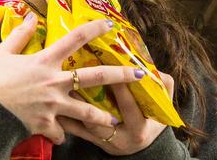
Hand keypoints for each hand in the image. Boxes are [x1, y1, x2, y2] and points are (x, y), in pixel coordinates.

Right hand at [0, 16, 143, 144]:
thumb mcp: (3, 52)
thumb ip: (19, 35)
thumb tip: (29, 16)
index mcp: (44, 61)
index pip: (73, 39)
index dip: (93, 29)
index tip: (109, 24)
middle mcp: (54, 82)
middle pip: (94, 77)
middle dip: (119, 75)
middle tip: (139, 75)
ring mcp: (53, 105)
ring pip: (86, 113)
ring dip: (101, 118)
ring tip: (113, 122)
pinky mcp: (47, 124)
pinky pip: (60, 132)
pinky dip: (60, 133)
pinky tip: (60, 134)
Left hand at [60, 71, 174, 154]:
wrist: (138, 148)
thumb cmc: (150, 120)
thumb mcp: (161, 106)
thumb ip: (163, 85)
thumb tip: (152, 67)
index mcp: (138, 128)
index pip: (129, 108)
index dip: (121, 90)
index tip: (111, 69)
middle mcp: (119, 138)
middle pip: (100, 119)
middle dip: (88, 98)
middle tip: (77, 76)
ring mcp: (102, 141)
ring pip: (83, 125)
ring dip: (71, 106)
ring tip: (60, 87)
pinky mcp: (89, 141)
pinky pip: (73, 131)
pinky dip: (63, 116)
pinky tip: (53, 102)